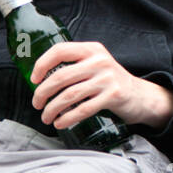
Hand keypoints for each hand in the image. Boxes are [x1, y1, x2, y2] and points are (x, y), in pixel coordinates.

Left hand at [30, 40, 172, 130]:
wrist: (139, 95)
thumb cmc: (109, 81)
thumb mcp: (95, 64)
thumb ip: (74, 66)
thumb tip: (40, 81)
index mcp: (92, 49)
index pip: (60, 50)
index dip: (42, 64)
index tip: (34, 79)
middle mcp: (99, 61)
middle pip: (61, 76)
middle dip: (42, 93)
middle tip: (37, 103)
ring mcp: (107, 78)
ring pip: (69, 95)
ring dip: (52, 109)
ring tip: (46, 117)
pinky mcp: (113, 95)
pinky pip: (83, 109)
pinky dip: (67, 118)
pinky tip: (60, 123)